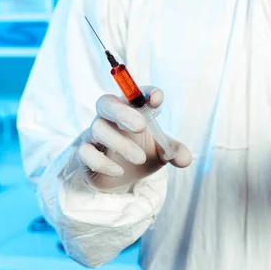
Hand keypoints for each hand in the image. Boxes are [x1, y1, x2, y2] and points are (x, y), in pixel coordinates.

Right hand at [74, 86, 191, 190]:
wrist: (119, 176)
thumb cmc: (140, 153)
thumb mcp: (161, 152)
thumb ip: (175, 152)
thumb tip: (186, 159)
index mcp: (131, 110)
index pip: (136, 93)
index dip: (146, 92)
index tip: (156, 99)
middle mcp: (110, 117)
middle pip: (107, 103)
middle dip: (122, 112)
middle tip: (141, 126)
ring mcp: (94, 134)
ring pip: (98, 128)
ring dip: (120, 143)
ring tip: (140, 158)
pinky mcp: (84, 153)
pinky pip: (86, 152)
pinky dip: (103, 163)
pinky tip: (119, 171)